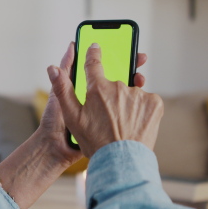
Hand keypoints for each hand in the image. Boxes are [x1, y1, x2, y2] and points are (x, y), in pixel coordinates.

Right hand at [47, 43, 162, 157]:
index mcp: (97, 88)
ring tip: (121, 124)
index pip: (93, 62)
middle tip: (108, 116)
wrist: (122, 161)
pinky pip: (147, 101)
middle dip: (111, 96)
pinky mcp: (155, 103)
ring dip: (127, 104)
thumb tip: (53, 68)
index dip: (93, 53)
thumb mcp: (72, 117)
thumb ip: (62, 89)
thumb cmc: (95, 142)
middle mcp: (119, 86)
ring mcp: (139, 94)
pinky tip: (135, 124)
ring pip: (131, 93)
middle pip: (114, 84)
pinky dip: (142, 109)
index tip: (95, 47)